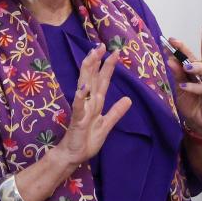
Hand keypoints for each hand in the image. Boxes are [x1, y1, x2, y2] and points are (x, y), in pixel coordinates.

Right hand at [53, 45, 132, 166]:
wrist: (73, 156)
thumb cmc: (87, 140)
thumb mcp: (106, 125)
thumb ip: (116, 112)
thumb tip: (128, 99)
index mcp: (96, 103)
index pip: (102, 81)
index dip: (108, 67)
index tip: (115, 52)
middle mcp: (88, 102)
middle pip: (92, 78)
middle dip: (96, 61)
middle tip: (101, 45)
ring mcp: (81, 109)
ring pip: (85, 86)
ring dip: (88, 71)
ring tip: (92, 57)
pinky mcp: (77, 119)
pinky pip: (79, 106)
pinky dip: (81, 96)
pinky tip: (83, 87)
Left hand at [164, 21, 201, 135]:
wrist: (199, 122)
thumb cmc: (191, 102)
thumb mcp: (181, 87)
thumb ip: (177, 73)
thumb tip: (170, 59)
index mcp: (199, 67)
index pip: (199, 50)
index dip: (198, 39)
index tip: (192, 29)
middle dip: (196, 44)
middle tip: (176, 42)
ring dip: (195, 66)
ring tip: (185, 66)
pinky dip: (193, 87)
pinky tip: (184, 86)